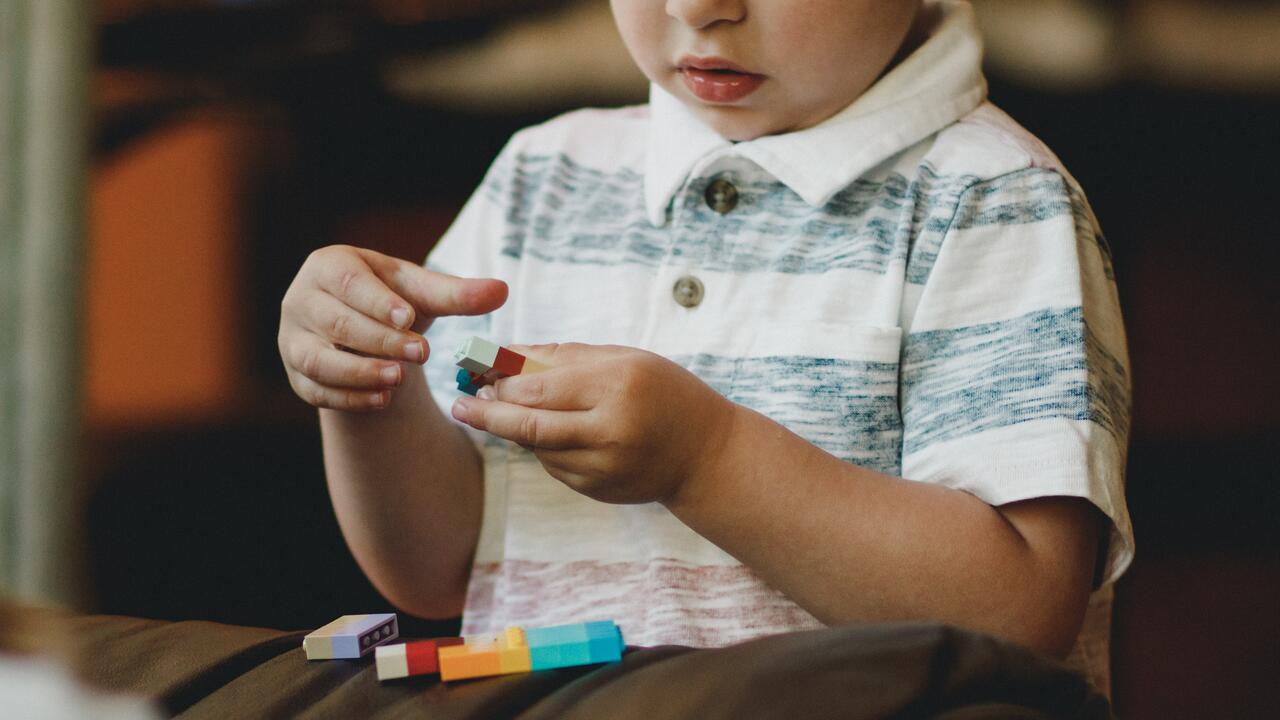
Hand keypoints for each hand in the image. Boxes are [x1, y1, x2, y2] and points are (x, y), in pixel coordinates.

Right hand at [279, 245, 506, 410]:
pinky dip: (349, 398)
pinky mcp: (296, 375)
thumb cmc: (392, 301)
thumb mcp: (422, 294)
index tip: (408, 317)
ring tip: (398, 380)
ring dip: (359, 372)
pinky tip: (382, 400)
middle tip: (420, 353)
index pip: (349, 283)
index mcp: (329, 266)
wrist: (363, 332)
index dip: (377, 301)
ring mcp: (292, 340)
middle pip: (336, 322)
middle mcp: (301, 300)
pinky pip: (316, 390)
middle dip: (379, 340)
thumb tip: (501, 290)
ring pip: (318, 359)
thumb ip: (457, 294)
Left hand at [449, 344, 737, 504]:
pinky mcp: (598, 490)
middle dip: (488, 413)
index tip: (475, 372)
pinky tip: (551, 432)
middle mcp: (610, 430)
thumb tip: (505, 354)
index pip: (540, 386)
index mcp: (618, 386)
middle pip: (528, 425)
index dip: (501, 381)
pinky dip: (543, 447)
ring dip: (515, 429)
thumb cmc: (663, 393)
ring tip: (502, 410)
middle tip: (462, 404)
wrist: (706, 454)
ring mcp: (604, 466)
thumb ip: (563, 355)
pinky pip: (553, 466)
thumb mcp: (623, 360)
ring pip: (536, 448)